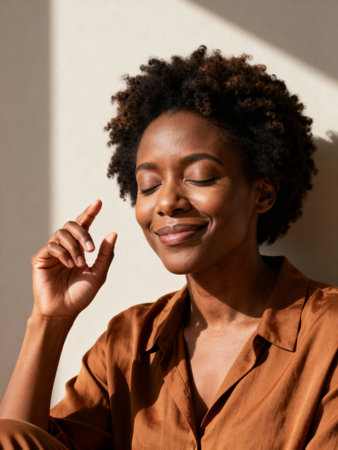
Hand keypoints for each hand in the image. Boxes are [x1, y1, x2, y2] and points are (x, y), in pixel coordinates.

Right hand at [31, 200, 116, 319]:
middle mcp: (65, 246)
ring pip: (62, 233)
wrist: (63, 311)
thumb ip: (105, 254)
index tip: (99, 202)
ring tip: (79, 264)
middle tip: (91, 249)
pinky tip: (69, 265)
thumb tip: (114, 233)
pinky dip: (63, 253)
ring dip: (74, 247)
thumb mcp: (98, 274)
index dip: (90, 212)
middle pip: (72, 224)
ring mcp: (52, 251)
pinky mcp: (40, 258)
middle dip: (84, 233)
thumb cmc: (80, 294)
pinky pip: (52, 245)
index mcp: (79, 248)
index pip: (84, 224)